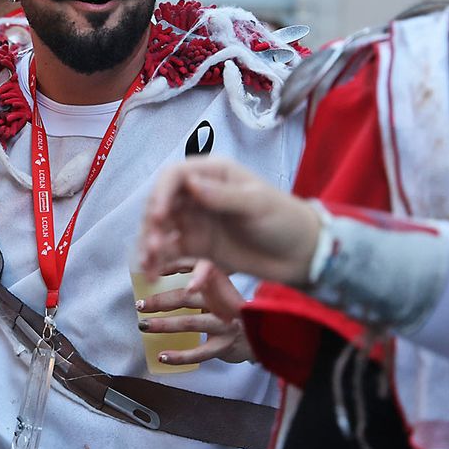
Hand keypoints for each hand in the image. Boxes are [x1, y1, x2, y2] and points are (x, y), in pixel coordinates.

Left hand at [138, 260, 253, 364]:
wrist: (259, 337)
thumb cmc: (228, 310)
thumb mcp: (216, 289)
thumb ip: (193, 278)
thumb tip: (157, 271)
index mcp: (219, 283)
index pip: (196, 269)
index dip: (173, 266)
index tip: (152, 270)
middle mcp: (224, 301)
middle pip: (187, 297)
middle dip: (160, 300)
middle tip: (140, 304)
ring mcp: (226, 324)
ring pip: (191, 322)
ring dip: (164, 325)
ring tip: (144, 326)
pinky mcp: (224, 346)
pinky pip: (198, 352)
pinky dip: (179, 355)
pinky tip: (163, 355)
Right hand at [139, 157, 320, 284]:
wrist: (300, 255)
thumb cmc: (284, 219)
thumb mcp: (257, 205)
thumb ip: (223, 196)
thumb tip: (190, 184)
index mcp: (214, 173)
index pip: (174, 176)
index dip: (160, 193)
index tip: (158, 216)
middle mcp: (198, 194)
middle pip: (161, 203)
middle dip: (151, 224)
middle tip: (154, 247)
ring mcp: (196, 220)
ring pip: (160, 229)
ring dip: (149, 244)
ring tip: (148, 265)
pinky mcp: (197, 245)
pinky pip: (169, 251)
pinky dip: (157, 262)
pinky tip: (152, 275)